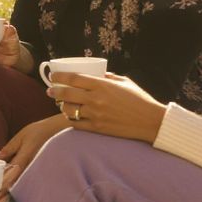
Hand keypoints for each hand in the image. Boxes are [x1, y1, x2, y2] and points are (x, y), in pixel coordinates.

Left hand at [0, 115, 69, 201]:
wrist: (61, 131)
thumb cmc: (41, 131)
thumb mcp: (21, 136)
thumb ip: (9, 148)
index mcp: (25, 157)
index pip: (11, 175)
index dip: (2, 186)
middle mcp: (31, 168)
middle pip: (16, 185)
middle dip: (4, 195)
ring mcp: (36, 171)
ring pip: (22, 187)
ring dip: (10, 195)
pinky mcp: (40, 172)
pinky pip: (28, 183)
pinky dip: (19, 189)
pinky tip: (12, 194)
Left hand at [48, 72, 167, 142]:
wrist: (151, 122)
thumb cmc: (139, 99)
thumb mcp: (124, 81)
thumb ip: (107, 77)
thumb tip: (95, 74)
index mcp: (102, 85)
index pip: (73, 78)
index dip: (59, 76)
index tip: (53, 76)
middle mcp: (96, 99)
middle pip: (66, 93)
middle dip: (54, 91)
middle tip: (50, 90)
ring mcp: (96, 114)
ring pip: (69, 109)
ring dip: (62, 105)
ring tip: (61, 103)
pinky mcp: (97, 128)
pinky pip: (76, 124)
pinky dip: (71, 119)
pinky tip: (71, 115)